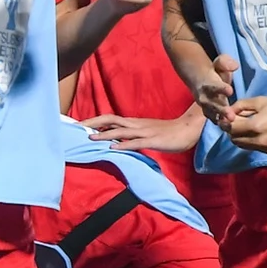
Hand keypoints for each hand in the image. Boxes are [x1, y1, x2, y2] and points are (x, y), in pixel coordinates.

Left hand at [81, 108, 202, 154]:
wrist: (189, 129)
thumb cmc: (167, 132)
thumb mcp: (145, 132)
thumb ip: (131, 135)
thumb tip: (115, 141)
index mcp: (133, 122)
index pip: (109, 118)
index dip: (94, 120)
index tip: (79, 124)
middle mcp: (136, 124)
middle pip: (110, 119)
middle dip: (93, 123)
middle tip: (77, 127)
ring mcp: (145, 131)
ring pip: (121, 130)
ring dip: (105, 134)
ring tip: (90, 137)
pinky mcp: (154, 140)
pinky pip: (136, 142)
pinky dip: (124, 145)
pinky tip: (114, 149)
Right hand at [194, 54, 239, 126]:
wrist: (199, 80)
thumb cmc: (215, 71)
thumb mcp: (219, 63)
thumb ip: (225, 62)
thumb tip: (234, 66)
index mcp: (208, 83)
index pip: (215, 86)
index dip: (222, 88)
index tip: (230, 90)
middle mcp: (205, 96)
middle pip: (213, 104)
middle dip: (222, 110)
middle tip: (231, 116)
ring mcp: (205, 105)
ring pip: (212, 113)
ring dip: (221, 119)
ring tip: (231, 124)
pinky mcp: (208, 112)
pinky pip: (213, 119)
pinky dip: (220, 124)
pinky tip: (229, 129)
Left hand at [224, 94, 266, 153]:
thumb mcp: (260, 101)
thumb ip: (241, 106)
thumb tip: (228, 112)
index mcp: (255, 126)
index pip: (231, 129)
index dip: (227, 122)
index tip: (228, 115)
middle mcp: (259, 141)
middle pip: (234, 139)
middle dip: (232, 129)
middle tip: (237, 120)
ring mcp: (265, 148)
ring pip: (242, 145)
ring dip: (240, 136)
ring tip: (246, 125)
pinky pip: (253, 148)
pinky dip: (250, 140)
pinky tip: (256, 131)